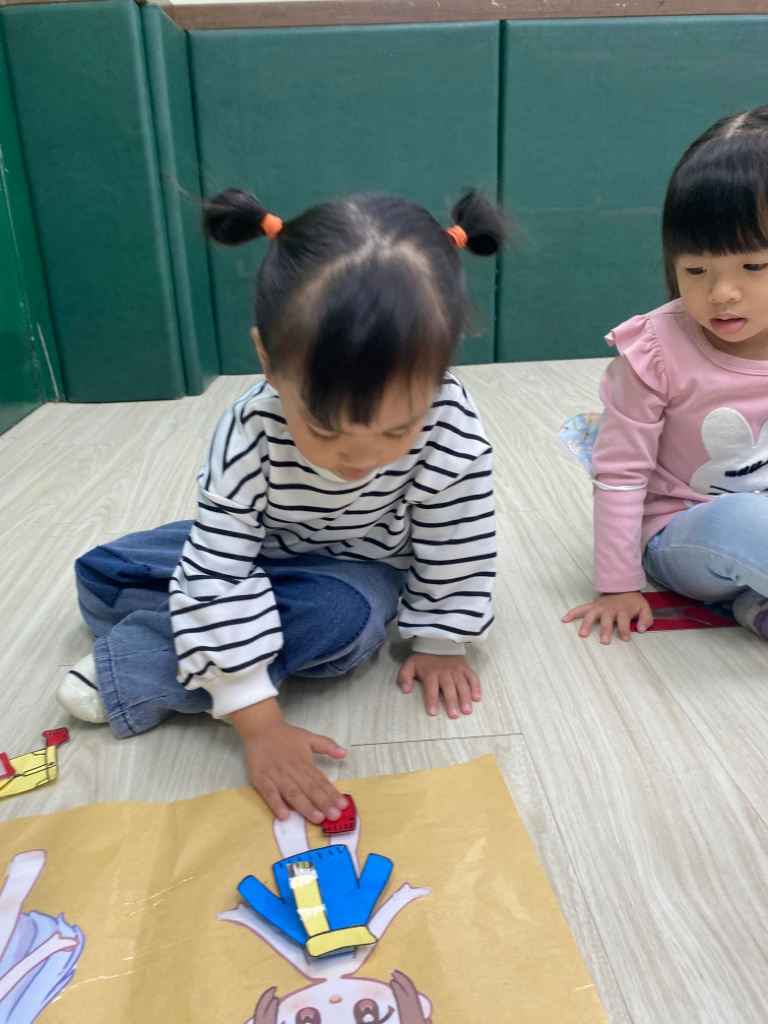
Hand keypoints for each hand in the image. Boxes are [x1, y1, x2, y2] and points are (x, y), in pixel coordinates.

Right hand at [230, 699, 347, 823]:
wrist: (260, 727)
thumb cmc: (285, 735)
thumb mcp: (308, 736)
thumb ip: (327, 745)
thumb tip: (344, 753)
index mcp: (305, 763)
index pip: (321, 781)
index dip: (332, 794)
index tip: (343, 805)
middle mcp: (293, 771)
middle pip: (310, 789)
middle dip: (323, 803)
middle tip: (334, 816)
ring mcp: (276, 776)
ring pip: (293, 794)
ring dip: (305, 806)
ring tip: (317, 818)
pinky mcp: (261, 779)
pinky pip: (269, 793)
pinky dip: (276, 804)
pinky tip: (284, 815)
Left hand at [397, 652, 480, 717]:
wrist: (437, 640)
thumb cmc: (424, 657)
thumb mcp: (410, 664)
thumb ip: (405, 676)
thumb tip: (405, 690)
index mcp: (431, 673)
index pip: (431, 688)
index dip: (432, 700)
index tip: (433, 713)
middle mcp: (445, 673)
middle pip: (449, 688)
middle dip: (452, 701)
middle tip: (454, 715)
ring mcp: (457, 670)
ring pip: (462, 684)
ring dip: (465, 697)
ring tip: (467, 710)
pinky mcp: (465, 667)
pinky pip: (472, 677)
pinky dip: (476, 687)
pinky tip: (477, 698)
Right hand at [562, 591, 653, 642]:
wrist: (623, 586)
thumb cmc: (633, 601)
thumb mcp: (645, 608)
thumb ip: (646, 619)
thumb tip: (641, 630)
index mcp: (623, 609)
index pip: (624, 620)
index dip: (625, 629)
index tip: (626, 639)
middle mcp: (610, 608)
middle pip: (607, 619)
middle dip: (605, 629)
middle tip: (604, 641)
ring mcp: (600, 607)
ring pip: (592, 614)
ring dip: (586, 624)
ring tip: (582, 634)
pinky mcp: (593, 606)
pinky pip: (581, 608)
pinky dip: (572, 613)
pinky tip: (564, 619)